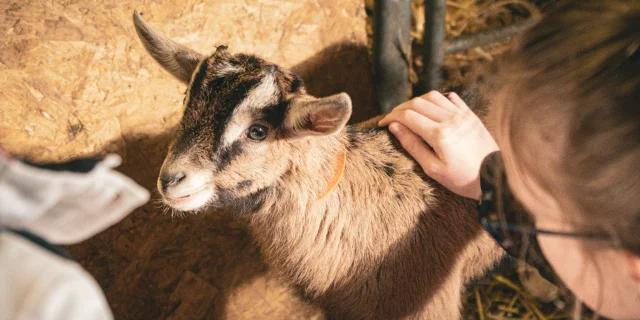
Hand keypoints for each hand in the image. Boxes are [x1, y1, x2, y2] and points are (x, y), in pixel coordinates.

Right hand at [378, 91, 497, 199]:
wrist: (495, 178)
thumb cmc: (463, 179)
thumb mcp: (433, 169)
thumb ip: (412, 146)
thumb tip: (394, 128)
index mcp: (439, 134)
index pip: (407, 116)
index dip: (391, 118)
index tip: (382, 124)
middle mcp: (450, 119)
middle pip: (417, 103)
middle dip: (400, 109)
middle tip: (392, 119)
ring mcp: (462, 114)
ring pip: (433, 96)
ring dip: (417, 101)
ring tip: (410, 113)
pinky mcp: (471, 115)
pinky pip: (451, 98)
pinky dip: (437, 99)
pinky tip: (432, 109)